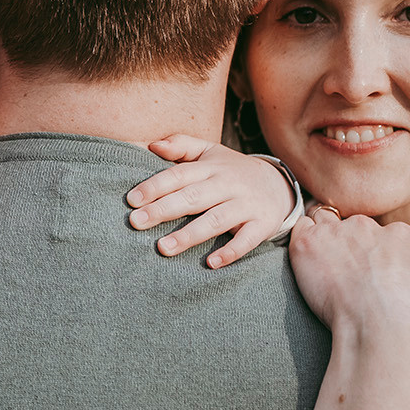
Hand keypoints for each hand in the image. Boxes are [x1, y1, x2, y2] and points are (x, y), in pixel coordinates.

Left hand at [126, 136, 296, 267]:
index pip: (179, 175)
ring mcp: (246, 205)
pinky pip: (247, 241)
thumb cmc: (231, 170)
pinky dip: (230, 252)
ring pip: (216, 221)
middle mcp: (228, 184)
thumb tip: (152, 145)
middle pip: (193, 197)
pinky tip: (211, 264)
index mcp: (211, 167)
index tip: (131, 200)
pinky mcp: (262, 225)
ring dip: (189, 235)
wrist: (278, 184)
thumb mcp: (209, 152)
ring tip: (163, 248)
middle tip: (135, 223)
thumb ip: (181, 145)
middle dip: (163, 210)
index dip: (155, 186)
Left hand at [286, 207, 409, 350]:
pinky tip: (302, 261)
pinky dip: (298, 242)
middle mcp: (369, 228)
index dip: (377, 253)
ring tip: (318, 261)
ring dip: (320, 236)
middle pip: (353, 226)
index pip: (385, 235)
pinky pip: (298, 229)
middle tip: (343, 271)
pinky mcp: (309, 243)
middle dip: (348, 244)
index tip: (372, 273)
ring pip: (322, 220)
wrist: (387, 327)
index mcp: (402, 237)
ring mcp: (337, 232)